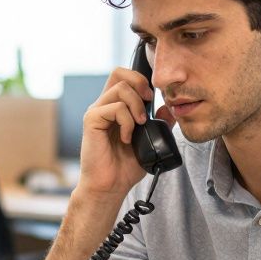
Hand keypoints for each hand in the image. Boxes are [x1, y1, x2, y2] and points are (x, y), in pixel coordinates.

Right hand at [78, 68, 173, 198]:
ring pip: (120, 88)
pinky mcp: (92, 121)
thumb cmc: (124, 168)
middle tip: (148, 103)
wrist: (110, 186)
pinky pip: (114, 107)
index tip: (152, 98)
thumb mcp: (150, 142)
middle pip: (118, 73)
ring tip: (139, 126)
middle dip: (139, 84)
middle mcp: (104, 106)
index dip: (140, 80)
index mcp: (115, 107)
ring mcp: (97, 112)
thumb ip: (159, 124)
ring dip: (136, 106)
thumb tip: (168, 109)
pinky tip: (127, 137)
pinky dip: (126, 121)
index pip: (124, 77)